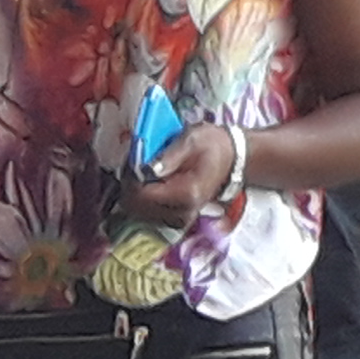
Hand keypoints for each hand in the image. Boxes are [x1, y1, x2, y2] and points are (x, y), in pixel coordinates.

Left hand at [121, 120, 244, 232]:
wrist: (230, 158)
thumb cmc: (211, 145)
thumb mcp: (192, 139)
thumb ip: (169, 155)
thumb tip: (146, 169)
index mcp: (186, 194)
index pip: (142, 195)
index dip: (130, 178)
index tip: (131, 162)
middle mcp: (182, 212)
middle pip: (137, 207)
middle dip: (129, 185)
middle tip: (133, 165)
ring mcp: (178, 219)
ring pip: (138, 211)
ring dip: (133, 192)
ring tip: (141, 171)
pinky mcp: (174, 219)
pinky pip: (146, 212)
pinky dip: (141, 198)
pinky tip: (147, 182)